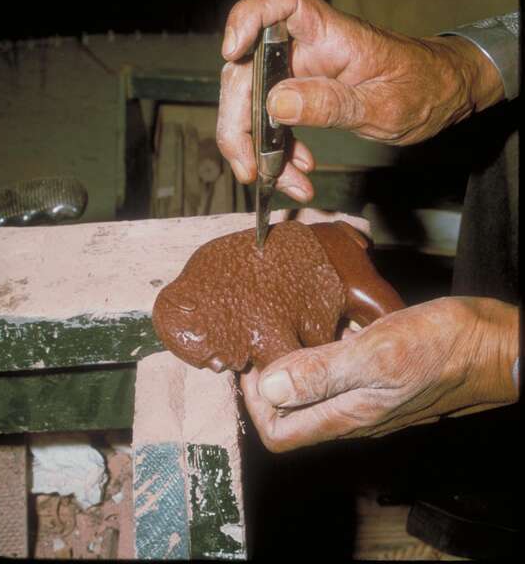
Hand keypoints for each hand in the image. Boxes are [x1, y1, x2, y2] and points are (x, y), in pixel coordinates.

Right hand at [216, 0, 503, 200]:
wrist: (442, 93)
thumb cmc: (424, 88)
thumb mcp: (385, 106)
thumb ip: (331, 104)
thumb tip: (276, 104)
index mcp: (333, 35)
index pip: (282, 1)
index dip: (247, 18)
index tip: (232, 53)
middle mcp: (309, 47)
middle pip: (250, 66)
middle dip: (239, 120)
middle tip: (251, 167)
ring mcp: (303, 69)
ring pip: (254, 99)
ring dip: (256, 144)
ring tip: (275, 179)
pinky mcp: (303, 91)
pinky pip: (274, 117)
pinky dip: (277, 148)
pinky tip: (294, 171)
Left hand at [240, 296, 517, 451]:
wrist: (494, 345)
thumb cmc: (442, 348)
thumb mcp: (376, 355)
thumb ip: (322, 373)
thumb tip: (267, 387)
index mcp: (349, 414)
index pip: (281, 432)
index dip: (255, 403)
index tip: (252, 362)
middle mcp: (356, 411)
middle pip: (294, 411)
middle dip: (271, 378)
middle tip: (264, 336)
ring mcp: (371, 394)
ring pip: (317, 387)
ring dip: (299, 358)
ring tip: (291, 320)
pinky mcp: (384, 374)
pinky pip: (343, 367)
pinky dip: (329, 344)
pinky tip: (333, 315)